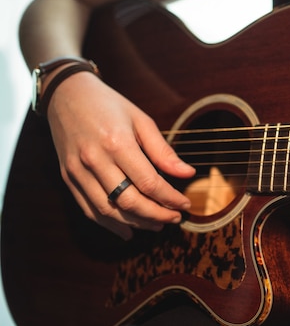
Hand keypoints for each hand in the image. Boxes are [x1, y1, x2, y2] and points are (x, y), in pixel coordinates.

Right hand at [46, 71, 193, 239]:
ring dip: (136, 223)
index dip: (169, 198)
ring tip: (157, 225)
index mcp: (117, 143)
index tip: (185, 205)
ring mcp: (77, 171)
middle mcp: (95, 160)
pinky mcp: (67, 178)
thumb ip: (163, 151)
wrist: (66, 95)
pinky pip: (89, 209)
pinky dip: (109, 224)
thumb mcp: (141, 120)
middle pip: (129, 201)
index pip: (149, 182)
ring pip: (109, 210)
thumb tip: (187, 174)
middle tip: (175, 218)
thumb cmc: (108, 105)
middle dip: (157, 215)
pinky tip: (128, 230)